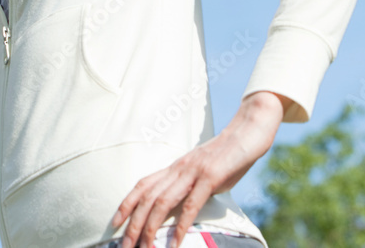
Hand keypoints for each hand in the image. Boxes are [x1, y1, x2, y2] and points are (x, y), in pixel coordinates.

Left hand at [110, 91, 286, 247]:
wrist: (250, 129)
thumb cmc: (230, 155)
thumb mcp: (206, 171)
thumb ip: (193, 187)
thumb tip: (186, 208)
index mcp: (176, 167)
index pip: (143, 185)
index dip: (126, 204)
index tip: (114, 223)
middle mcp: (180, 168)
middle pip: (148, 198)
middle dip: (133, 224)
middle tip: (124, 247)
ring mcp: (194, 171)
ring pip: (163, 201)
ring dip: (150, 228)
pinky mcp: (212, 176)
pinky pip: (192, 204)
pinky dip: (181, 225)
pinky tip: (175, 242)